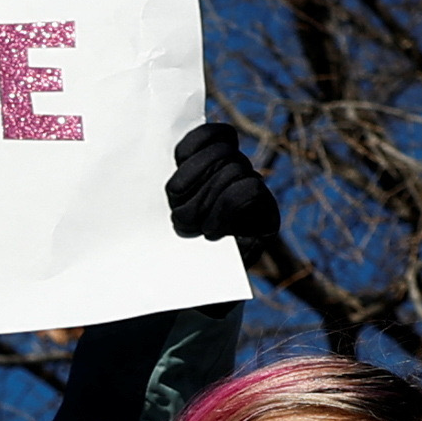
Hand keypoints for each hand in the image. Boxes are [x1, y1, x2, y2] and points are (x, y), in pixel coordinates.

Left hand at [163, 119, 280, 249]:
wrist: (190, 287)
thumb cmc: (170, 243)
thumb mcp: (164, 205)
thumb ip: (171, 178)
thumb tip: (154, 146)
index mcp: (215, 165)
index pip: (215, 133)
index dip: (194, 144)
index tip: (174, 163)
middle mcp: (240, 174)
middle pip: (222, 151)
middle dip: (192, 179)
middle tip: (176, 213)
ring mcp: (257, 193)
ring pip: (234, 170)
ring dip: (205, 200)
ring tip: (192, 226)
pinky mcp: (268, 216)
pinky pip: (247, 189)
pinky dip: (224, 209)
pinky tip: (211, 232)